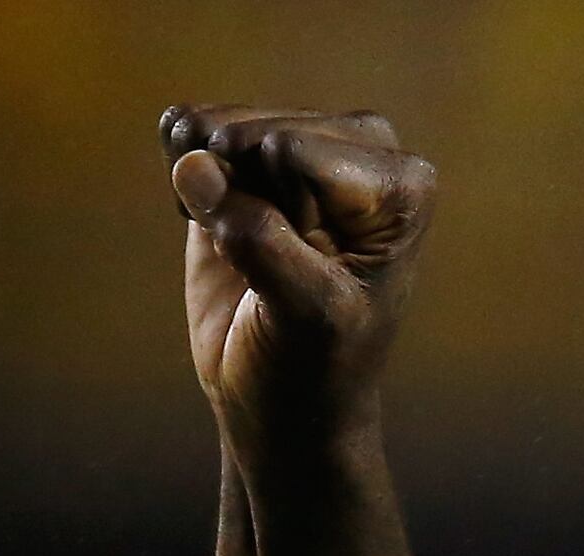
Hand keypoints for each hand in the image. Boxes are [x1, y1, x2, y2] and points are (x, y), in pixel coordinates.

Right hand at [159, 105, 431, 470]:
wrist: (283, 402)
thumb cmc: (312, 366)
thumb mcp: (303, 315)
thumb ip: (258, 241)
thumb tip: (194, 164)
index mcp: (399, 182)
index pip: (292, 152)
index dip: (277, 216)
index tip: (304, 274)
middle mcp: (360, 147)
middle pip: (252, 132)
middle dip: (241, 198)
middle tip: (270, 267)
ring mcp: (303, 142)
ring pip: (214, 125)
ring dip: (207, 189)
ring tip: (243, 250)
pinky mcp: (248, 153)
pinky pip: (188, 131)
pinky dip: (184, 180)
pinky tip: (212, 225)